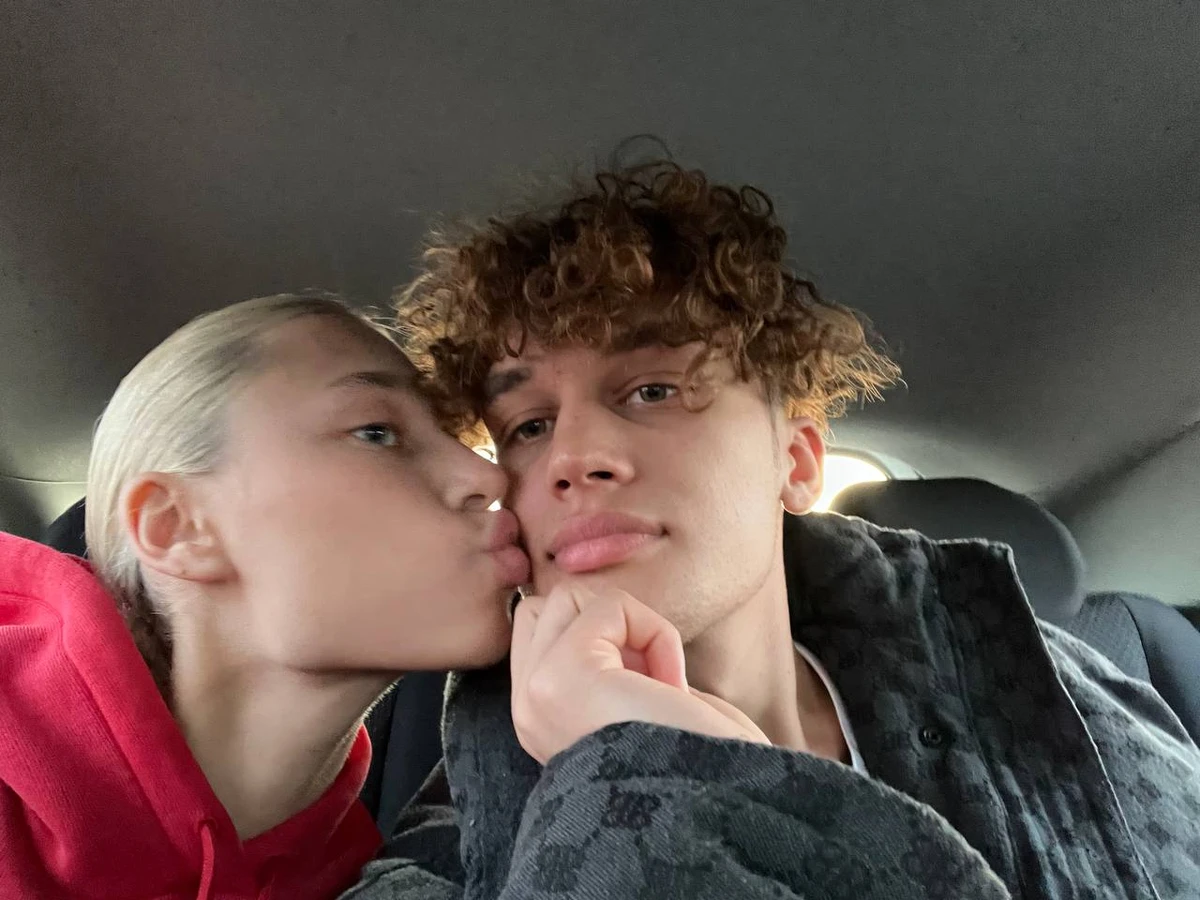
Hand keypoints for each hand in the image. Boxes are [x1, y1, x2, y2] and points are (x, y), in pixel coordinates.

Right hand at [509, 583, 769, 764]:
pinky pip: (610, 605)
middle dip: (602, 619)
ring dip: (628, 622)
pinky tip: (670, 686)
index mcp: (539, 721)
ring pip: (569, 595)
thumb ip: (608, 662)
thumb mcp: (633, 704)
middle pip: (545, 607)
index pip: (537, 633)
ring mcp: (538, 691)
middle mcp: (527, 710)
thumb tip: (609, 614)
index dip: (596, 634)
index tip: (642, 685)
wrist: (720, 803)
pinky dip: (655, 631)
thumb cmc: (698, 758)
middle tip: (646, 675)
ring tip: (657, 679)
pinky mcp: (565, 673)